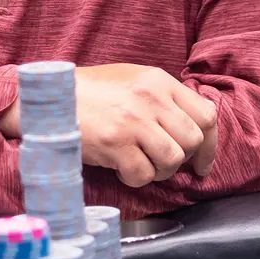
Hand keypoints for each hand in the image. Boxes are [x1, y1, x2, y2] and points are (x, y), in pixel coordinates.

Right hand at [0, 64, 217, 186]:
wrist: (49, 97)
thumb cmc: (91, 91)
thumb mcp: (132, 80)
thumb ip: (163, 98)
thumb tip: (192, 127)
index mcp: (159, 81)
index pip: (207, 115)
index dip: (210, 144)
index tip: (202, 162)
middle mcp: (151, 99)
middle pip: (193, 140)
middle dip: (183, 159)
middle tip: (164, 164)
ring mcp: (133, 121)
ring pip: (172, 160)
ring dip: (159, 170)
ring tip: (141, 163)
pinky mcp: (115, 144)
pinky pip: (143, 175)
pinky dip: (135, 178)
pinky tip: (121, 167)